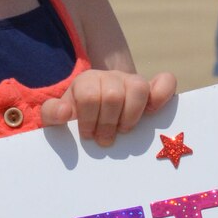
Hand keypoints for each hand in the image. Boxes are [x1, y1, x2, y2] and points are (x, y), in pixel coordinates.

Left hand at [41, 69, 177, 146]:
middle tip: (104, 139)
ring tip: (123, 130)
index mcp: (86, 82)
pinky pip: (165, 83)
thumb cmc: (77, 122)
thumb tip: (64, 112)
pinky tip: (152, 112)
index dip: (88, 119)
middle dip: (107, 123)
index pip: (88, 95)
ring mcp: (132, 82)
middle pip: (113, 95)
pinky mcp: (152, 91)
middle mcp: (110, 78)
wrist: (95, 119)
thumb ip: (52, 114)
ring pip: (138, 87)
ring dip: (130, 116)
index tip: (87, 135)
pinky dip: (162, 95)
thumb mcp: (58, 119)